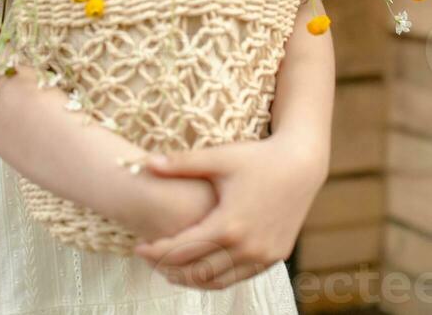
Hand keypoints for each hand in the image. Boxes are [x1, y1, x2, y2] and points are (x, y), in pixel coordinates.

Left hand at [133, 134, 326, 290]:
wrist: (301, 164)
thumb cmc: (257, 157)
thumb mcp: (218, 157)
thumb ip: (181, 163)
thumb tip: (145, 163)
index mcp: (228, 225)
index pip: (182, 250)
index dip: (156, 251)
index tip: (137, 247)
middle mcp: (246, 248)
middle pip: (197, 272)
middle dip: (169, 269)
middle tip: (149, 259)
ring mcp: (263, 256)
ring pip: (218, 281)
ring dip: (191, 278)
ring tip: (170, 267)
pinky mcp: (274, 257)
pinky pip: (238, 276)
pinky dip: (216, 276)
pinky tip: (201, 265)